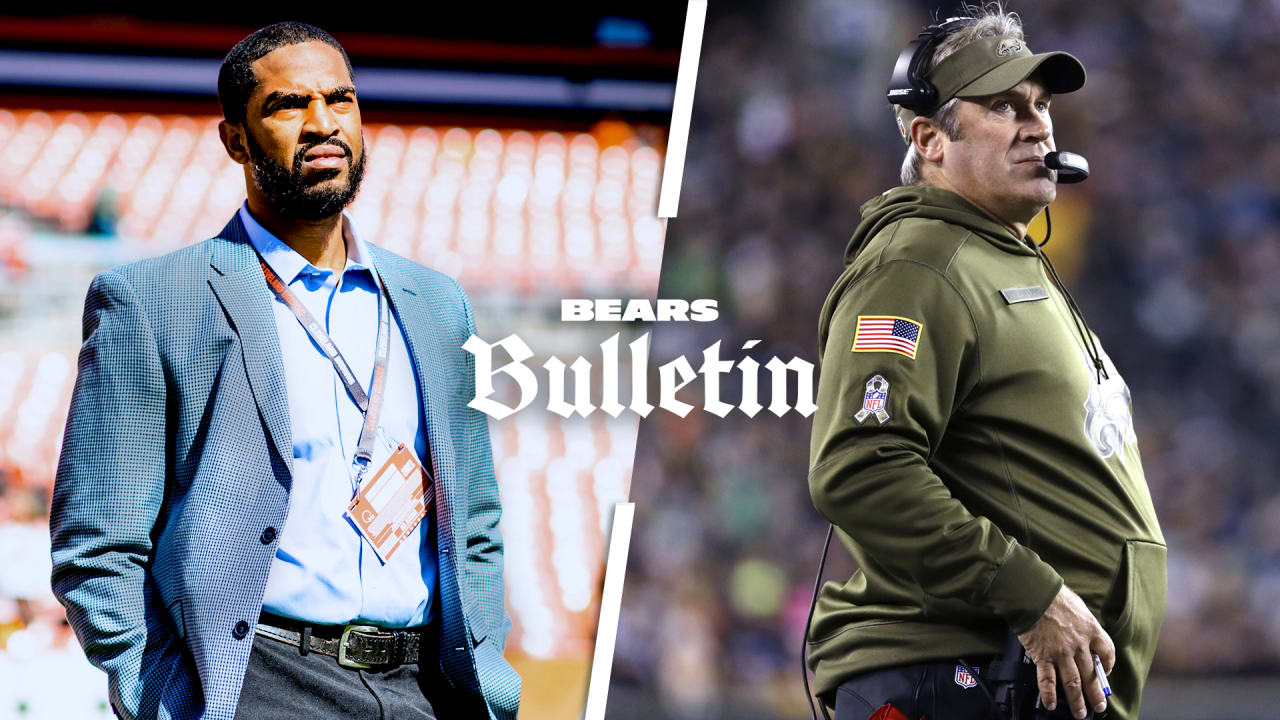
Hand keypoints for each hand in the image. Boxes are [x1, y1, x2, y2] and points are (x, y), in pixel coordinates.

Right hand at [1017, 585, 1114, 718]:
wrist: (1034, 594)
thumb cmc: (1054, 596)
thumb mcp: (1078, 607)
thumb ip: (1083, 623)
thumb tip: (1084, 631)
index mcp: (1092, 631)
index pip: (1107, 653)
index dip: (1108, 666)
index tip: (1105, 672)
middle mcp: (1079, 646)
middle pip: (1091, 674)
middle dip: (1096, 693)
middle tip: (1099, 706)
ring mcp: (1061, 653)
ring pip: (1072, 682)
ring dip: (1077, 700)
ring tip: (1080, 713)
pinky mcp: (1043, 656)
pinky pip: (1047, 679)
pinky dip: (1049, 694)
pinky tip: (1050, 704)